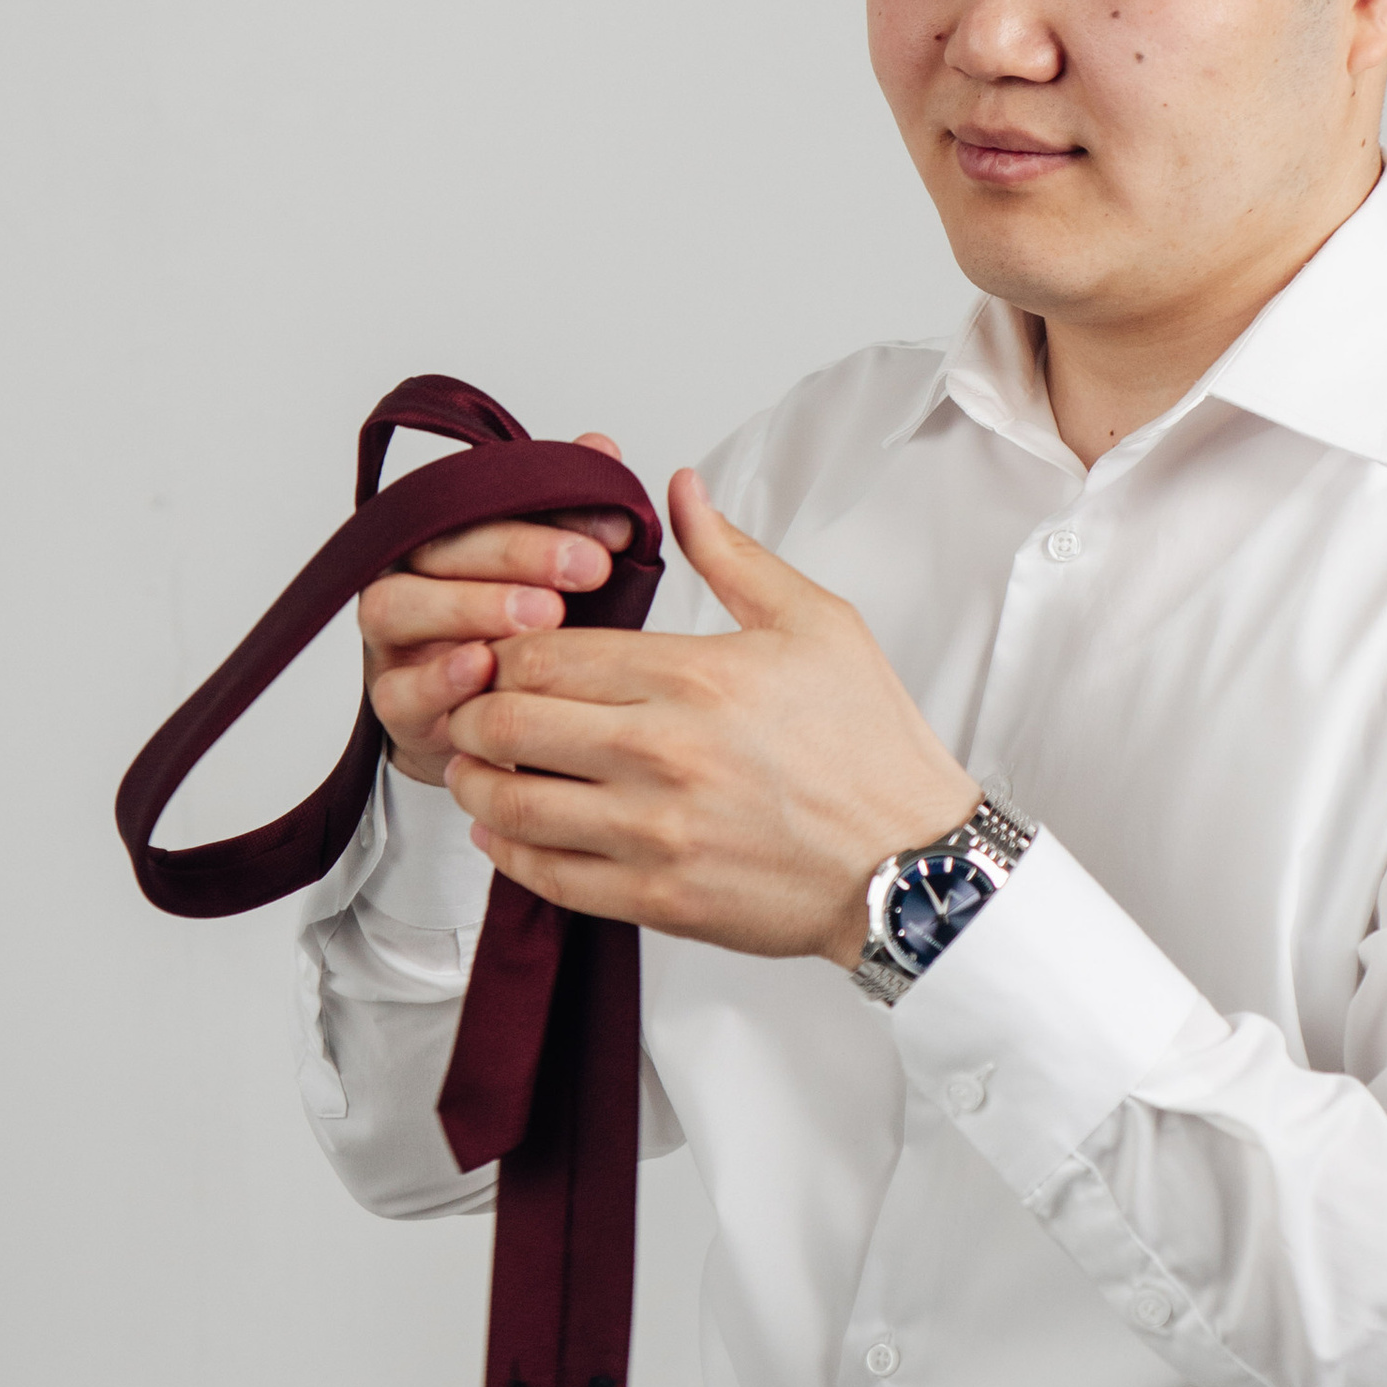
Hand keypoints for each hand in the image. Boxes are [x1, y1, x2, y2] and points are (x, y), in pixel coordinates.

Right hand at [357, 430, 635, 788]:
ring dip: (471, 605)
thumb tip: (600, 446)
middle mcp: (406, 575)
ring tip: (544, 614)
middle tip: (589, 568)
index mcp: (444, 532)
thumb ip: (572, 510)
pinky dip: (439, 677)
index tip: (618, 530)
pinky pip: (399, 687)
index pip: (480, 500)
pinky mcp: (392, 701)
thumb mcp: (562, 572)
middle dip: (519, 551)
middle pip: (438, 545)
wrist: (492, 724)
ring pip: (399, 605)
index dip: (549, 508)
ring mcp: (392, 640)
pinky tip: (484, 665)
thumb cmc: (523, 635)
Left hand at [443, 471, 979, 967]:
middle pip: (508, 721)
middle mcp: (662, 753)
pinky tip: (504, 831)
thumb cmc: (870, 743)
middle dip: (474, 710)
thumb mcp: (816, 622)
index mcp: (693, 675)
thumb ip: (731, 555)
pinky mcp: (658, 897)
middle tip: (472, 706)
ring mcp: (655, 832)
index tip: (499, 650)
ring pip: (512, 801)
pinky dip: (507, 852)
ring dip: (476, 781)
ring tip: (478, 767)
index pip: (543, 652)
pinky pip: (546, 876)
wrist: (914, 861)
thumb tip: (680, 488)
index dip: (501, 647)